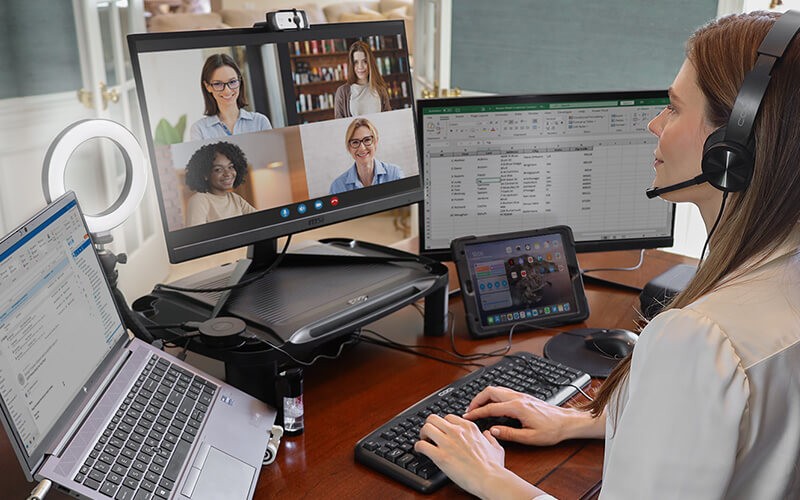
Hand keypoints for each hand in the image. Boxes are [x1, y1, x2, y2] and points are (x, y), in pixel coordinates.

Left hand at [414, 414, 539, 498]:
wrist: (490, 479)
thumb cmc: (494, 466)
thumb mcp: (496, 447)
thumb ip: (491, 438)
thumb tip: (488, 434)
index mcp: (469, 428)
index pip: (448, 417)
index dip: (443, 424)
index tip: (441, 430)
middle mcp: (456, 431)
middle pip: (433, 418)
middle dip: (429, 425)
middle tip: (428, 434)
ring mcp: (447, 442)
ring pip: (426, 428)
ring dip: (422, 434)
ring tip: (423, 441)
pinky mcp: (440, 456)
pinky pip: (421, 445)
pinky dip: (417, 447)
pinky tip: (420, 451)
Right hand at [464, 386, 602, 445]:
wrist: (566, 422)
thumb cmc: (552, 430)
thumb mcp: (530, 437)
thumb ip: (509, 434)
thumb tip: (492, 431)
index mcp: (517, 407)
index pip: (490, 407)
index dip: (476, 412)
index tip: (467, 417)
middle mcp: (518, 397)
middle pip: (490, 391)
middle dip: (476, 399)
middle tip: (469, 410)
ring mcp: (520, 395)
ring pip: (496, 389)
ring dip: (484, 396)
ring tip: (477, 407)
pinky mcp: (523, 396)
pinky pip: (503, 391)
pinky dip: (492, 396)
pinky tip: (491, 404)